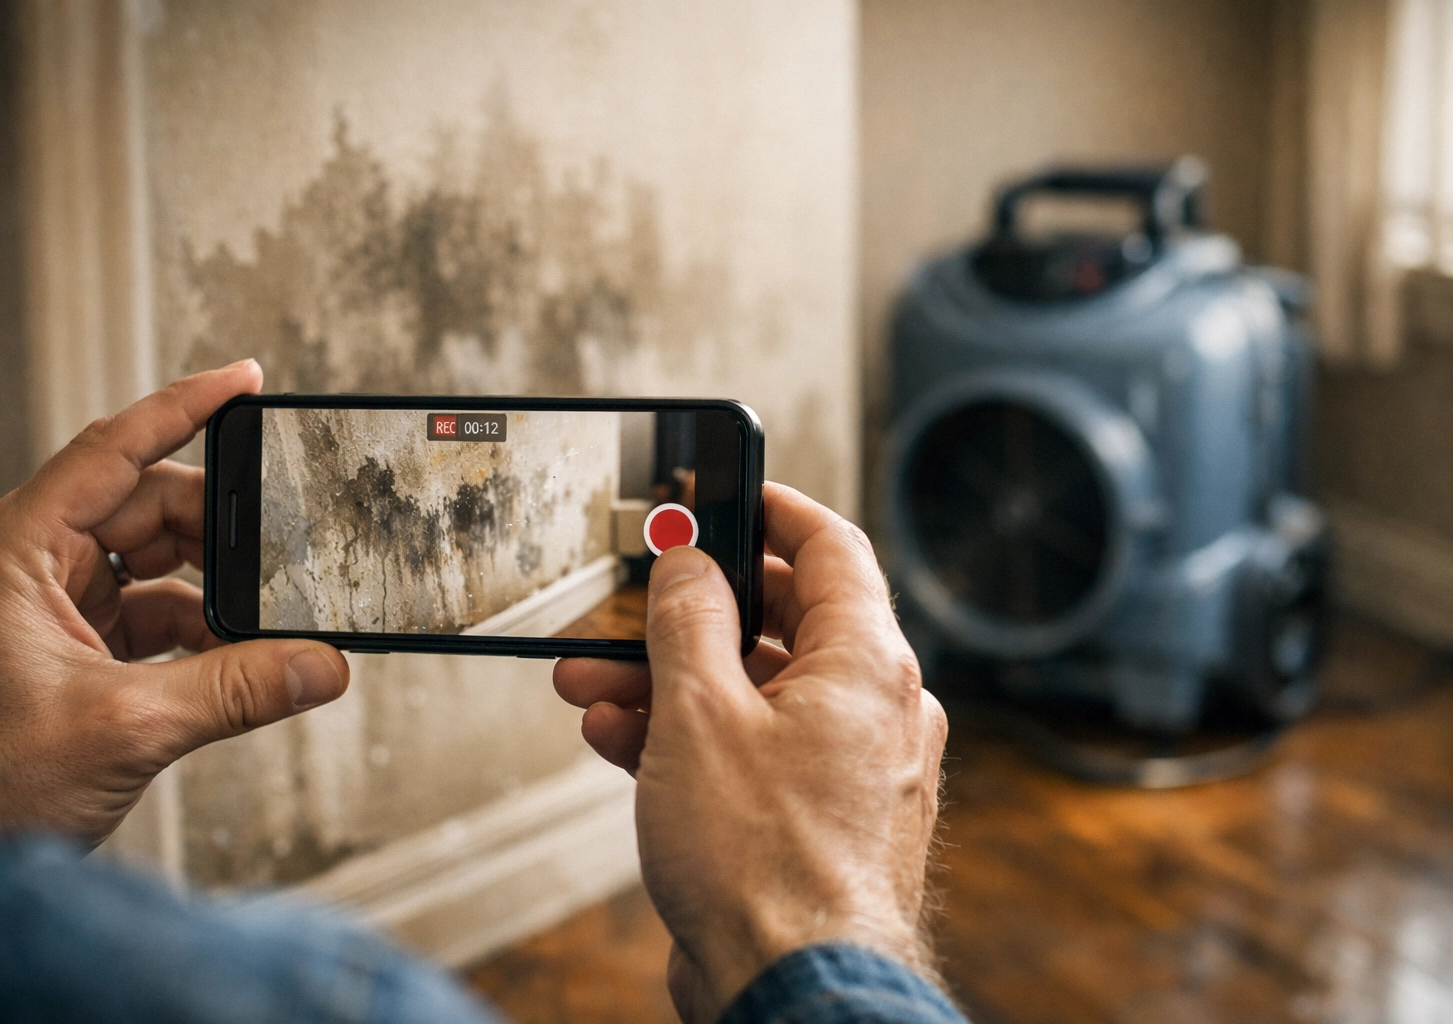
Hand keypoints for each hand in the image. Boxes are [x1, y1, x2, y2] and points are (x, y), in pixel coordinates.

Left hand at [0, 361, 348, 844]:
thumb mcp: (126, 728)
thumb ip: (238, 688)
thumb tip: (321, 665)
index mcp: (11, 550)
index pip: (112, 449)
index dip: (185, 408)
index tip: (244, 381)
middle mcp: (20, 563)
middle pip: (143, 506)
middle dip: (220, 531)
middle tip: (289, 548)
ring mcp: (38, 604)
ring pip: (148, 561)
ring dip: (210, 588)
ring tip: (265, 617)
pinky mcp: (58, 645)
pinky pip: (142, 610)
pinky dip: (192, 629)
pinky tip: (233, 653)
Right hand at [553, 484, 946, 1020]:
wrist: (790, 991)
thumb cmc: (766, 863)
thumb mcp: (701, 714)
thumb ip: (690, 620)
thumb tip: (688, 561)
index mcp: (868, 664)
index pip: (831, 547)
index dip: (771, 509)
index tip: (723, 492)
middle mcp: (873, 710)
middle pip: (778, 622)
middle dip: (685, 615)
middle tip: (625, 604)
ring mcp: (848, 767)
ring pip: (753, 692)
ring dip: (670, 682)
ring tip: (592, 683)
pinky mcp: (815, 818)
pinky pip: (752, 751)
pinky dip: (690, 738)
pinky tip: (619, 739)